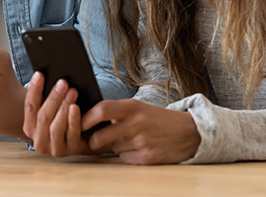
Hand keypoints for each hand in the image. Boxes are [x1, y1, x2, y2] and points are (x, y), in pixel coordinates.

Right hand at [23, 72, 92, 156]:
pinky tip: (76, 108)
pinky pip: (71, 134)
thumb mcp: (53, 108)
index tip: (39, 74)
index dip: (34, 89)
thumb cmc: (65, 117)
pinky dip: (73, 120)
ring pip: (55, 127)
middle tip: (63, 82)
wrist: (83, 137)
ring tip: (72, 91)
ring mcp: (54, 148)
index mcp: (30, 127)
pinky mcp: (70, 151)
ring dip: (64, 107)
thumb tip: (46, 74)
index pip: (30, 106)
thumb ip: (48, 98)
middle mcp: (38, 140)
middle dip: (53, 98)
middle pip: (43, 116)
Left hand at [82, 99, 200, 164]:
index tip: (77, 122)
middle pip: (100, 137)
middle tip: (94, 140)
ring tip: (129, 139)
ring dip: (115, 147)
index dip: (85, 118)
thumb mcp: (138, 108)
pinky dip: (127, 155)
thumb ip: (115, 112)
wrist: (188, 132)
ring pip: (112, 149)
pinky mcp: (148, 158)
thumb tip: (86, 119)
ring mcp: (142, 142)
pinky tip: (139, 148)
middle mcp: (136, 123)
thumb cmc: (156, 119)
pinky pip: (125, 159)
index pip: (101, 110)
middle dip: (94, 142)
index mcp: (133, 106)